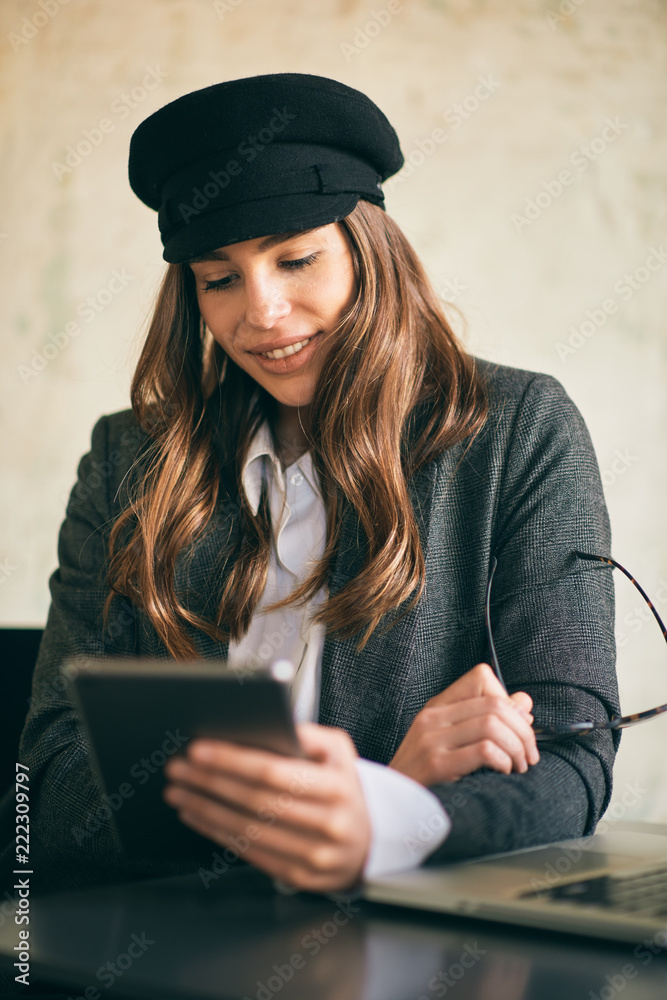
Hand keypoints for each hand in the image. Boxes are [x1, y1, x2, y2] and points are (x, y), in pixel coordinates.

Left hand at [162, 722, 370, 892]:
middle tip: (178, 767)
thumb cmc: (344, 788)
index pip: (275, 773)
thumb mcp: (339, 752)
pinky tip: (197, 815)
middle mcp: (327, 824)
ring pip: (247, 830)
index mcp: (337, 787)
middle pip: (255, 801)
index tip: (199, 749)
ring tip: (179, 790)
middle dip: (210, 782)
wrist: (369, 842)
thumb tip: (270, 722)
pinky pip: (249, 852)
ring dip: (205, 808)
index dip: (232, 761)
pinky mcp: (298, 877)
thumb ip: (309, 734)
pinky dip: (217, 832)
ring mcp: (314, 855)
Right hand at [388, 662, 538, 786]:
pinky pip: (484, 750)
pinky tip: (502, 773)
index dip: (507, 700)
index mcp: (437, 707)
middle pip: (495, 703)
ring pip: (492, 725)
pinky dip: (503, 761)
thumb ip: (487, 719)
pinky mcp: (436, 765)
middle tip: (528, 755)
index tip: (517, 727)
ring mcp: (431, 740)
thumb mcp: (453, 742)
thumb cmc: (426, 778)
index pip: (481, 677)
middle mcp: (432, 718)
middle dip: (523, 731)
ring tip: (518, 767)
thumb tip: (523, 702)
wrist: (388, 809)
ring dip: (517, 748)